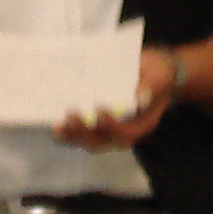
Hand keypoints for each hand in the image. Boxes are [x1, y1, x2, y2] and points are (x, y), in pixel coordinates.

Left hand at [54, 48, 178, 151]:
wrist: (153, 71)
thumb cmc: (157, 74)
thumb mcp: (159, 76)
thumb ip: (151, 86)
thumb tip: (140, 98)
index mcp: (141, 123)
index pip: (126, 133)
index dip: (111, 126)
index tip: (100, 109)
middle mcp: (123, 130)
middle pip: (102, 141)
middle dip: (83, 132)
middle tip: (70, 114)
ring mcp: (107, 128)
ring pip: (87, 140)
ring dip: (70, 135)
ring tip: (56, 125)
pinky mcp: (94, 122)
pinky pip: (79, 131)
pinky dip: (66, 129)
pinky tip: (53, 119)